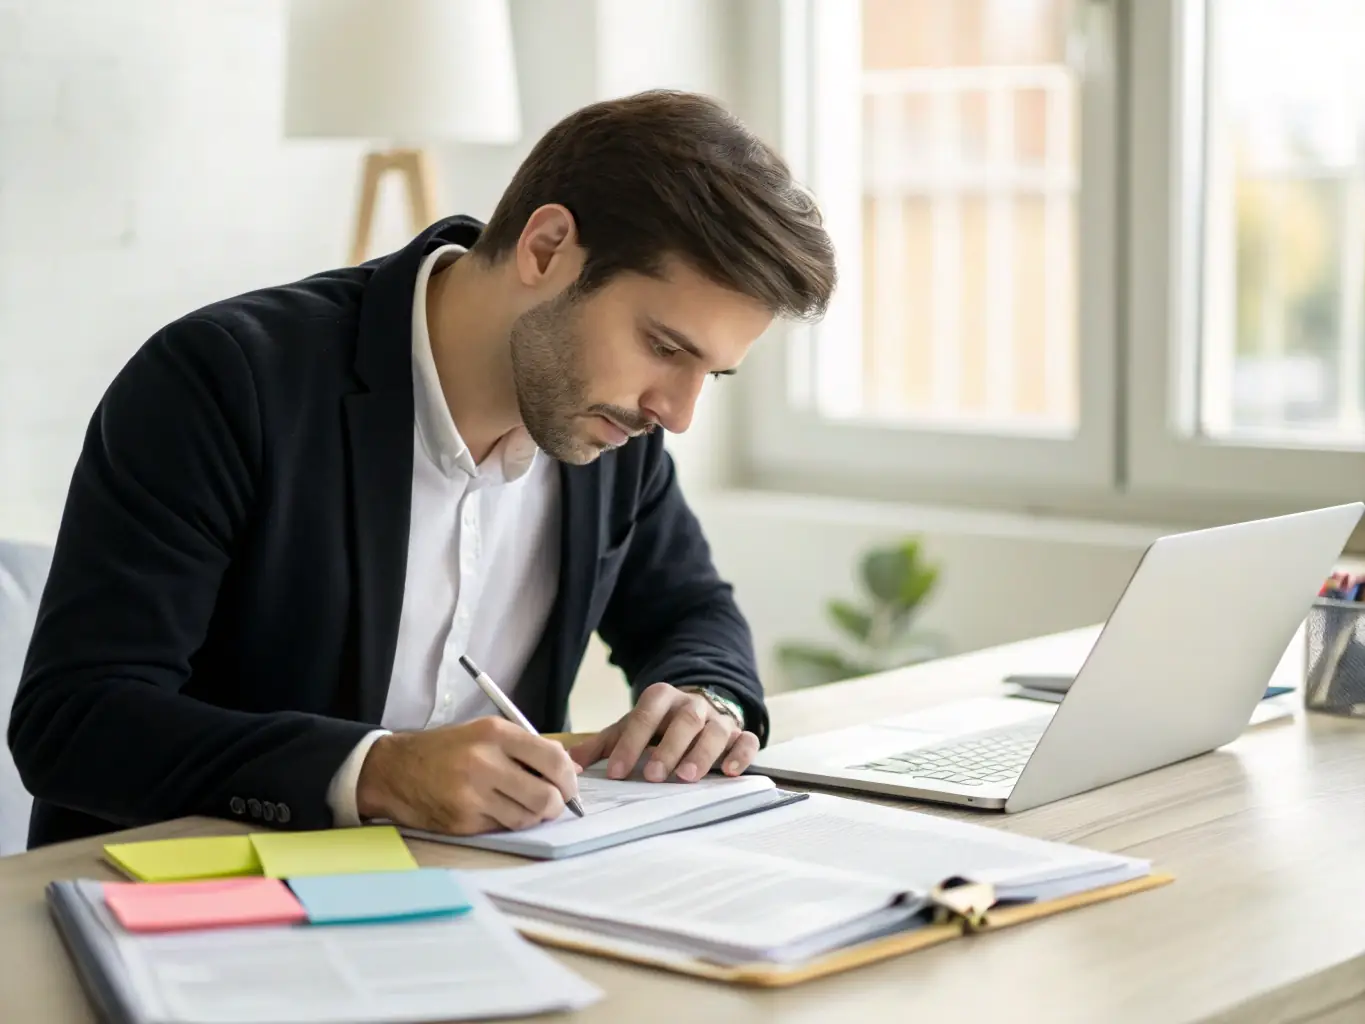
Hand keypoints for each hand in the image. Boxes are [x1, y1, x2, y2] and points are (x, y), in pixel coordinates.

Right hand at [355, 717, 582, 834]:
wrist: (394, 769)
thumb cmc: (446, 749)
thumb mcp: (485, 733)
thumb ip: (528, 748)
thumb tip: (572, 768)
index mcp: (495, 733)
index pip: (553, 759)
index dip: (569, 778)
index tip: (569, 786)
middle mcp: (484, 762)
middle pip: (546, 796)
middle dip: (557, 804)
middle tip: (552, 803)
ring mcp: (472, 795)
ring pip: (527, 818)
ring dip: (533, 816)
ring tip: (523, 806)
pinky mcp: (463, 821)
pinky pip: (502, 828)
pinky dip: (506, 822)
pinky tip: (494, 810)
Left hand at [567, 682, 759, 782]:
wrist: (696, 709)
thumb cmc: (659, 726)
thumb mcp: (629, 728)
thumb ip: (602, 745)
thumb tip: (570, 764)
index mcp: (661, 698)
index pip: (645, 715)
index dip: (630, 743)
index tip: (616, 772)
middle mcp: (692, 705)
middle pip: (684, 720)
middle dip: (668, 748)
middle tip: (653, 774)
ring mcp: (718, 718)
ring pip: (715, 730)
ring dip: (702, 752)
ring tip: (687, 777)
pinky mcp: (739, 733)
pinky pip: (746, 740)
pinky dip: (740, 754)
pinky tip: (729, 772)